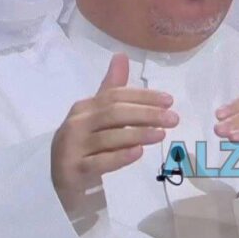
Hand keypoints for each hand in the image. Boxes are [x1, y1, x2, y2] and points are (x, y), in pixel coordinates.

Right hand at [51, 53, 178, 215]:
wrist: (64, 181)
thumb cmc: (87, 145)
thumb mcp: (98, 116)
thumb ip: (112, 89)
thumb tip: (121, 56)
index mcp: (84, 107)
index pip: (115, 96)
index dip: (143, 96)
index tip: (169, 100)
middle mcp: (76, 124)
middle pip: (114, 113)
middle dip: (146, 114)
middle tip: (173, 119)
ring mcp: (72, 147)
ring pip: (108, 137)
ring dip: (138, 134)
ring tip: (162, 135)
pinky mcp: (73, 169)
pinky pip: (99, 162)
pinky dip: (119, 156)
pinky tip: (138, 153)